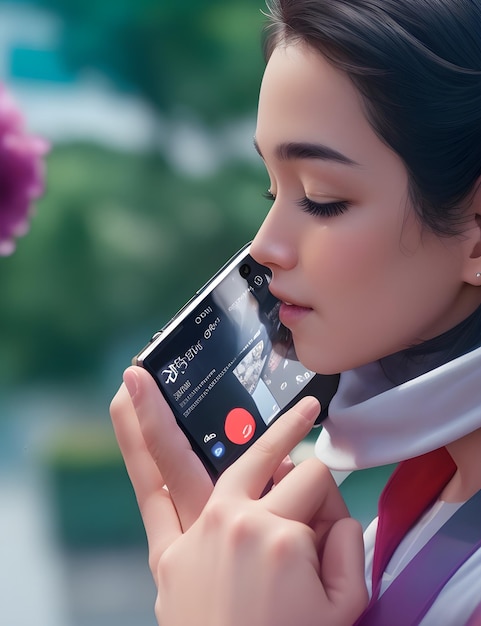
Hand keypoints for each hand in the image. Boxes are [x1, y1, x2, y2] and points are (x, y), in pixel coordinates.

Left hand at [110, 367, 367, 625]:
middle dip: (291, 433)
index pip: (317, 483)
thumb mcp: (345, 605)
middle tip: (307, 414)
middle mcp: (230, 520)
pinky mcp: (167, 551)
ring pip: (181, 455)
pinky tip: (122, 408)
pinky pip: (148, 490)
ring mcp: (193, 531)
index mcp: (277, 534)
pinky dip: (134, 445)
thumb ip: (345, 543)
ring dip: (160, 411)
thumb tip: (328, 509)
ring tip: (144, 372)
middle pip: (267, 458)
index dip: (333, 506)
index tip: (331, 534)